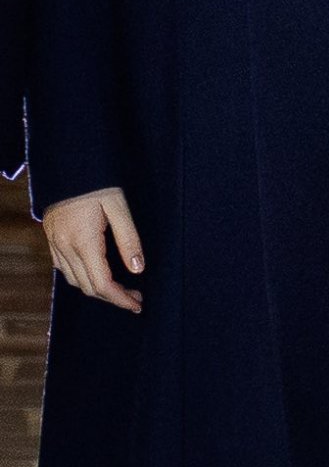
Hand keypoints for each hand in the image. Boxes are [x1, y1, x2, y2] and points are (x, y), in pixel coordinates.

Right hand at [43, 187, 144, 312]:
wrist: (67, 162)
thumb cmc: (96, 180)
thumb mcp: (118, 205)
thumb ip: (128, 238)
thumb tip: (138, 269)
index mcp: (82, 241)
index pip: (102, 284)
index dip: (120, 299)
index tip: (137, 304)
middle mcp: (65, 248)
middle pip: (88, 287)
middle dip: (112, 297)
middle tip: (135, 297)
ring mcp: (55, 245)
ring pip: (75, 281)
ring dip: (97, 289)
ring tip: (121, 288)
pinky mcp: (52, 239)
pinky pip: (65, 269)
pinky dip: (82, 277)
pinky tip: (97, 272)